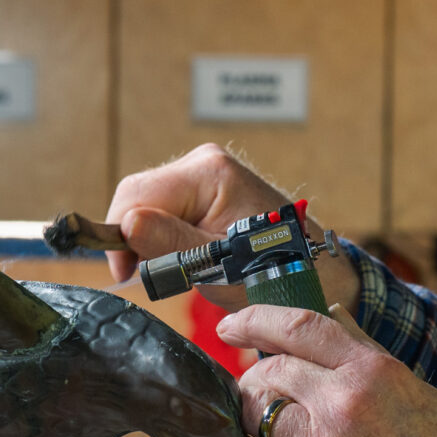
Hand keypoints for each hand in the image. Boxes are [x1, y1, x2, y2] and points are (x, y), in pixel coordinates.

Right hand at [104, 144, 359, 310]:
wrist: (317, 270)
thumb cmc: (276, 270)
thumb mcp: (221, 265)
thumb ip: (173, 244)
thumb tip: (128, 225)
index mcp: (209, 173)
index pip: (136, 194)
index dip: (119, 234)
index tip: (125, 274)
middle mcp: (206, 162)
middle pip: (140, 194)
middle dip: (135, 235)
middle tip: (148, 275)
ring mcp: (209, 172)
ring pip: (151, 202)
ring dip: (151, 236)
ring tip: (175, 266)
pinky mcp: (211, 186)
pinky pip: (169, 206)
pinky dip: (167, 233)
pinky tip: (184, 254)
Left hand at [218, 304, 436, 436]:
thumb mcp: (418, 395)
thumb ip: (369, 355)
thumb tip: (336, 314)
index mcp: (373, 372)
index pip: (300, 327)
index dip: (256, 320)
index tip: (232, 325)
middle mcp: (342, 403)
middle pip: (270, 372)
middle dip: (254, 381)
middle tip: (254, 394)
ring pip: (257, 417)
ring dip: (252, 422)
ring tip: (265, 433)